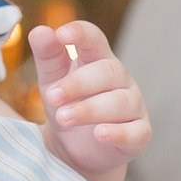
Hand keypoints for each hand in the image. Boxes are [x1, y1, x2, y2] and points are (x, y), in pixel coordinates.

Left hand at [30, 20, 150, 180]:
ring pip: (120, 102)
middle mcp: (121, 79)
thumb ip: (47, 56)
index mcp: (98, 59)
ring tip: (62, 118)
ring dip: (89, 109)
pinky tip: (99, 133)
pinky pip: (136, 132)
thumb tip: (40, 31)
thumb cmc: (67, 104)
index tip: (61, 34)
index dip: (81, 34)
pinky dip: (118, 133)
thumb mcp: (52, 80)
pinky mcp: (140, 134)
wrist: (75, 149)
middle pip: (108, 72)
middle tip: (52, 97)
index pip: (94, 39)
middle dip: (78, 83)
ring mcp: (134, 106)